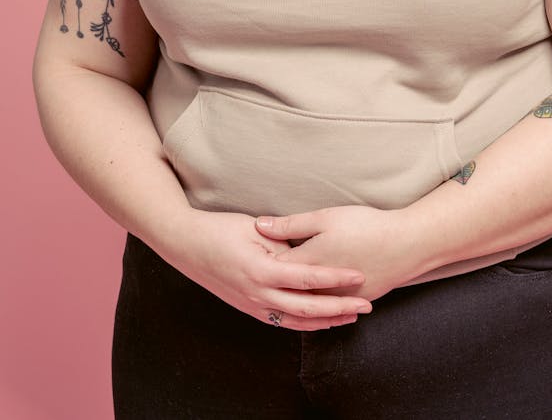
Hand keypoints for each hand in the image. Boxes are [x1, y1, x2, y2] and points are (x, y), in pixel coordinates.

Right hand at [158, 208, 372, 331]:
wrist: (185, 245)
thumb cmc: (220, 230)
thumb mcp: (255, 228)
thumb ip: (284, 240)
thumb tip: (309, 247)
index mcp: (262, 271)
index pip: (308, 278)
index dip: (336, 278)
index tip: (359, 275)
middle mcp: (258, 293)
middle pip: (307, 307)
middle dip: (339, 308)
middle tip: (365, 305)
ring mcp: (252, 304)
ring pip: (295, 320)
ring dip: (324, 320)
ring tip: (349, 317)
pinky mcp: (248, 308)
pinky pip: (281, 321)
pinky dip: (303, 322)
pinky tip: (318, 320)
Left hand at [255, 205, 420, 301]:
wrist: (407, 244)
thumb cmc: (365, 226)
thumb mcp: (325, 218)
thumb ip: (290, 224)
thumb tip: (259, 224)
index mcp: (305, 266)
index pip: (272, 268)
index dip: (260, 259)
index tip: (247, 251)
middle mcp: (317, 290)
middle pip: (284, 292)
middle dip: (270, 284)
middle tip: (254, 276)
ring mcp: (336, 301)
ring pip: (305, 308)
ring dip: (289, 301)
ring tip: (275, 295)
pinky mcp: (353, 303)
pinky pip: (328, 311)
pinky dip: (315, 309)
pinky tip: (309, 304)